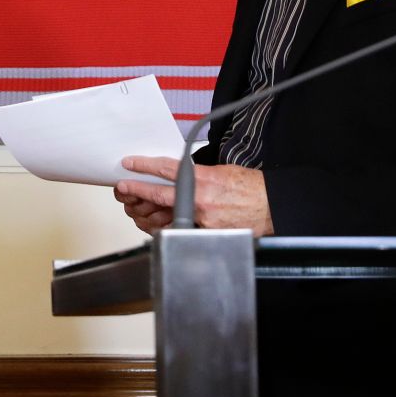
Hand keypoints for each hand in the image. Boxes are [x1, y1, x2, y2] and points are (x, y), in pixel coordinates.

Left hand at [113, 156, 273, 235]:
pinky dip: (166, 226)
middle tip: (123, 186)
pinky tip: (154, 222)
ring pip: (165, 215)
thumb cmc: (251, 189)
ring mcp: (202, 218)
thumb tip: (180, 172)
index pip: (166, 168)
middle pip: (158, 193)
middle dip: (136, 189)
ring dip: (147, 211)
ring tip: (136, 205)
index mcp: (204, 178)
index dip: (144, 165)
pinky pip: (179, 229)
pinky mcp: (206, 233)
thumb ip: (199, 173)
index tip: (130, 163)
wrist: (271, 208)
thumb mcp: (223, 171)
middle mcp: (200, 198)